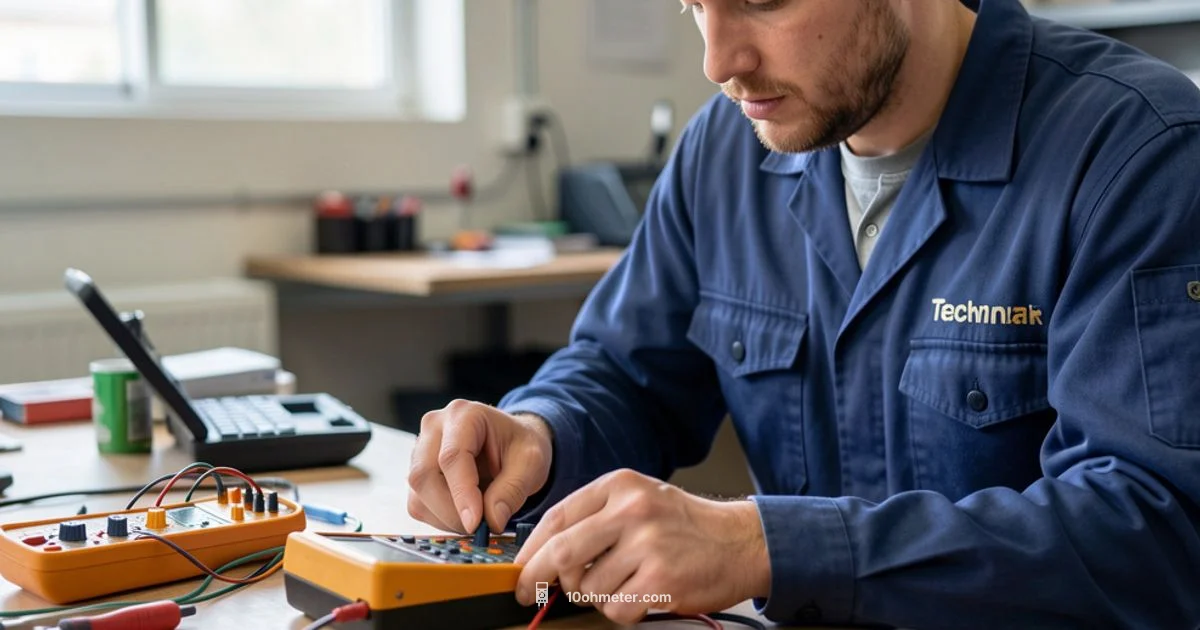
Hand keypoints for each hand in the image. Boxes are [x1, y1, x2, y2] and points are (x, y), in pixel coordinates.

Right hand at [407, 399, 552, 532]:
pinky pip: (418, 504)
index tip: (476, 523)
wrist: (511, 443)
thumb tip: (491, 521)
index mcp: (464, 414)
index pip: (452, 456)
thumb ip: (513, 489)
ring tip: (478, 519)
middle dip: (452, 510)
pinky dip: (441, 519)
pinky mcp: (417, 473)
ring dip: (446, 518)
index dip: (462, 493)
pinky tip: (464, 515)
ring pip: (418, 494)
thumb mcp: (531, 463)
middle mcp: (434, 427)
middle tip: (480, 528)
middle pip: (424, 475)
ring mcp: (420, 449)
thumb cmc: (519, 446)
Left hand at [513, 469, 770, 624]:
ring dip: (596, 597)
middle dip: (537, 579)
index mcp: (621, 486)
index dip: (530, 548)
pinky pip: (615, 610)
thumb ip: (596, 517)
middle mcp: (632, 511)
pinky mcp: (661, 581)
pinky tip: (641, 596)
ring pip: (588, 588)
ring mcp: (647, 545)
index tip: (520, 568)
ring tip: (625, 584)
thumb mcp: (640, 500)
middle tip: (530, 593)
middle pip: (561, 553)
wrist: (742, 542)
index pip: (557, 516)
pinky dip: (621, 611)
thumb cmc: (687, 525)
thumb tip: (544, 551)